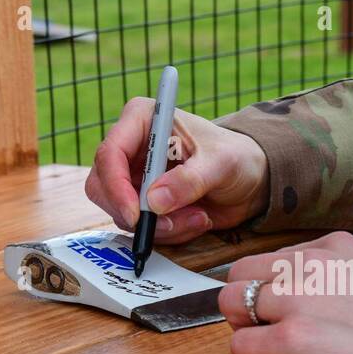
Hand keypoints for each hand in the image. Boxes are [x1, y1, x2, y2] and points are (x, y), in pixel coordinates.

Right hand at [86, 98, 269, 243]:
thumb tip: (154, 202)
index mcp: (142, 121)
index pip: (109, 154)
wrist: (250, 180)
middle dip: (135, 214)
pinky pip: (142, 228)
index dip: (116, 187)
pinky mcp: (143, 204)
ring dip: (162, 226)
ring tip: (199, 217)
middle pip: (102, 188)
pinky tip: (196, 220)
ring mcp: (133, 178)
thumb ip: (189, 181)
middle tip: (169, 224)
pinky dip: (170, 232)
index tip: (137, 215)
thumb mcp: (221, 164)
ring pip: (123, 214)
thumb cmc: (236, 157)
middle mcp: (130, 148)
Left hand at [217, 232, 352, 353]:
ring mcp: (298, 301)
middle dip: (248, 309)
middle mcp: (310, 265)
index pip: (269, 260)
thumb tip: (290, 292)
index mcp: (332, 246)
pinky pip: (240, 346)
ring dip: (250, 334)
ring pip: (231, 308)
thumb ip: (329, 275)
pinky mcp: (291, 340)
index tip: (295, 315)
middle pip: (239, 277)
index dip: (272, 292)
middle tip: (275, 334)